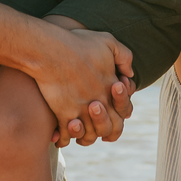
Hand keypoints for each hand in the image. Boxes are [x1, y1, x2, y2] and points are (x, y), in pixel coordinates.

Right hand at [33, 27, 133, 149]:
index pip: (123, 113)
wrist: (51, 50)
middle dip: (104, 128)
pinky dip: (64, 138)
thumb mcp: (108, 42)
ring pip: (89, 136)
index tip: (107, 109)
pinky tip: (60, 134)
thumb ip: (124, 56)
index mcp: (111, 88)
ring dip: (84, 135)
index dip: (119, 116)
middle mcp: (99, 102)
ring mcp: (81, 110)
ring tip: (77, 127)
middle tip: (92, 120)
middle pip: (108, 129)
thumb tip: (129, 74)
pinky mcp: (63, 113)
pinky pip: (67, 135)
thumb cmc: (78, 43)